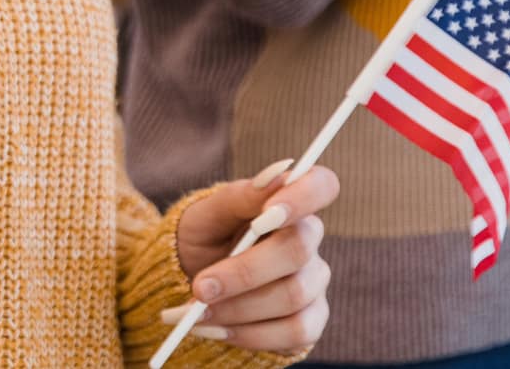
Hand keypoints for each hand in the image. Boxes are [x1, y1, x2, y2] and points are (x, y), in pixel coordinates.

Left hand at [166, 163, 338, 353]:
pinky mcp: (308, 323)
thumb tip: (278, 174)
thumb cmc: (201, 240)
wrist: (188, 286)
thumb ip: (240, 195)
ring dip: (238, 308)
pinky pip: (294, 333)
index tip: (268, 212)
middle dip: (243, 272)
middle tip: (200, 288)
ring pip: (292, 296)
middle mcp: (308, 243)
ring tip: (197, 312)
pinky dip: (249, 334)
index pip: (322, 185)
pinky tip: (215, 329)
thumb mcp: (205, 215)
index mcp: (288, 204)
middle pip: (296, 250)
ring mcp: (313, 284)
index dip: (304, 196)